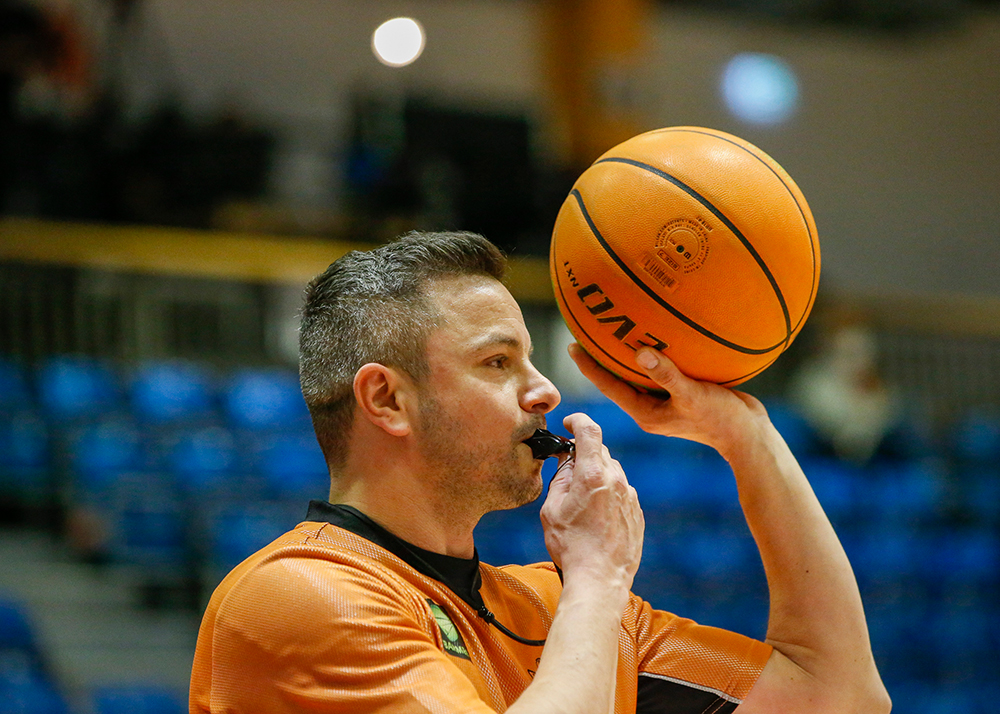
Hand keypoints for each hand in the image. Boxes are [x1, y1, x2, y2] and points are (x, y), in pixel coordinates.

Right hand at [539, 412, 643, 584]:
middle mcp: (615, 481)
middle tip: (568, 471)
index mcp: (592, 476)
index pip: (589, 431)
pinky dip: (609, 494)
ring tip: (582, 502)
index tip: (569, 423)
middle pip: (600, 451)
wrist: (600, 579)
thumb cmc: (571, 546)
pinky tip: (597, 516)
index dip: (578, 421)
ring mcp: (630, 497)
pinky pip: (622, 492)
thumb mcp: (551, 510)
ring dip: (597, 475)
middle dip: (584, 454)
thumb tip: (566, 462)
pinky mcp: (637, 513)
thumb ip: (560, 479)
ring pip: (612, 472)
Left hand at [567, 343, 770, 461]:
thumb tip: (640, 352)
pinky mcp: (682, 392)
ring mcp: (666, 401)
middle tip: (586, 330)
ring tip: (615, 327)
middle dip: (601, 357)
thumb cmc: (721, 419)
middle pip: (618, 379)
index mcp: (645, 412)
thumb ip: (666, 375)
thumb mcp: (693, 396)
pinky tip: (658, 332)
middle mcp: (650, 407)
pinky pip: (661, 370)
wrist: (750, 435)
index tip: (572, 346)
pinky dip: (656, 354)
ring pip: (639, 374)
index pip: (609, 386)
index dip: (589, 367)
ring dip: (627, 354)